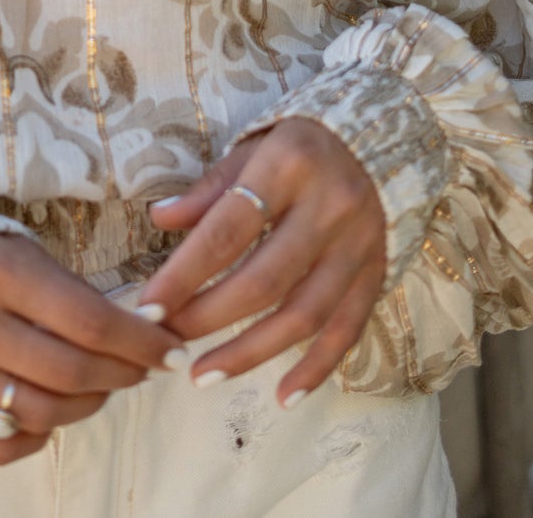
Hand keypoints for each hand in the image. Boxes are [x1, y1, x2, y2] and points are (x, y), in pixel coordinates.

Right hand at [0, 230, 184, 463]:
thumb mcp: (20, 253)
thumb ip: (75, 294)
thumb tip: (145, 331)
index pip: (90, 321)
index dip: (142, 342)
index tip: (171, 349)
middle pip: (72, 373)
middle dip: (123, 374)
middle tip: (143, 368)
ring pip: (44, 414)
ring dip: (88, 403)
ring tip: (98, 384)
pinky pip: (3, 445)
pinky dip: (38, 433)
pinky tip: (47, 406)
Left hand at [135, 117, 385, 404]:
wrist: (384, 137)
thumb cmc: (302, 145)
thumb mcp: (252, 148)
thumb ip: (209, 189)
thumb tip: (160, 220)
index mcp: (289, 165)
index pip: (227, 230)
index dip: (184, 274)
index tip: (148, 309)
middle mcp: (329, 206)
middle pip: (264, 280)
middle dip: (208, 319)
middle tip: (167, 344)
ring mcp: (359, 245)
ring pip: (303, 315)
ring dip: (251, 353)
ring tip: (204, 375)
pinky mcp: (379, 272)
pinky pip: (347, 330)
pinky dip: (317, 368)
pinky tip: (283, 395)